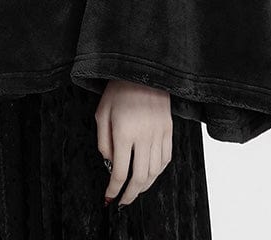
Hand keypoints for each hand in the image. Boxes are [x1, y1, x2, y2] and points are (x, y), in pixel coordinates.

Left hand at [95, 79, 171, 206]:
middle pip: (140, 177)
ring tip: (135, 190)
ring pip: (155, 171)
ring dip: (145, 186)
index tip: (109, 197)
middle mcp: (144, 135)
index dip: (113, 189)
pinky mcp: (169, 129)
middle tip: (123, 201)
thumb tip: (109, 162)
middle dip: (130, 194)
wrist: (141, 70)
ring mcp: (159, 133)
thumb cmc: (118, 90)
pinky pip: (166, 158)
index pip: (119, 171)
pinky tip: (150, 174)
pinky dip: (158, 171)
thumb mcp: (101, 113)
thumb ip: (103, 141)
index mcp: (124, 132)